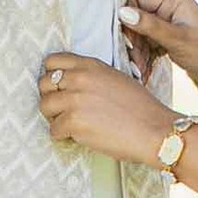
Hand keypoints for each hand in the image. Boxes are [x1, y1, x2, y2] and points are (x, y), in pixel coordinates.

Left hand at [38, 48, 169, 161]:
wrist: (155, 130)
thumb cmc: (141, 109)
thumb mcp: (116, 79)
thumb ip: (92, 77)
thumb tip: (73, 85)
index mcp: (90, 65)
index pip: (52, 61)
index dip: (52, 76)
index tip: (59, 88)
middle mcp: (80, 78)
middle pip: (43, 84)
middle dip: (51, 98)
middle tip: (64, 110)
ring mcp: (75, 99)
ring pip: (44, 107)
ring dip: (55, 118)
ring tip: (71, 124)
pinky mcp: (73, 121)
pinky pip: (53, 130)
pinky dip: (63, 136)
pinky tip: (79, 136)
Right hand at [119, 0, 197, 118]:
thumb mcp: (178, 40)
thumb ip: (150, 25)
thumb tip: (124, 12)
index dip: (128, 20)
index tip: (127, 42)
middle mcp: (172, 6)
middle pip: (136, 17)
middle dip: (133, 40)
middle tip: (134, 61)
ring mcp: (170, 22)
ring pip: (140, 32)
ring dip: (137, 52)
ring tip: (140, 70)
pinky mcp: (169, 37)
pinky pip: (147, 43)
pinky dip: (144, 56)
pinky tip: (145, 71)